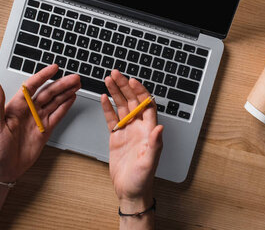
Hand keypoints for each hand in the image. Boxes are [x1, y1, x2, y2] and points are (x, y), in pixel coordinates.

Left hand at [0, 64, 80, 181]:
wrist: (5, 168)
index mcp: (16, 106)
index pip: (32, 86)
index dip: (43, 76)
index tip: (54, 68)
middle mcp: (29, 110)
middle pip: (48, 93)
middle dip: (61, 84)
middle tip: (74, 77)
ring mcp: (38, 119)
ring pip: (55, 102)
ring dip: (66, 93)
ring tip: (77, 84)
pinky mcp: (45, 130)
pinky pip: (57, 115)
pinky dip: (65, 106)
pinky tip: (72, 98)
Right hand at [100, 70, 163, 211]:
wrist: (130, 192)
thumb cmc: (142, 180)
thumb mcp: (149, 163)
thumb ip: (155, 144)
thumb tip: (160, 128)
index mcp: (149, 131)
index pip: (146, 105)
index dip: (140, 92)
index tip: (132, 81)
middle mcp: (139, 127)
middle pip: (133, 101)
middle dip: (124, 86)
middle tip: (116, 73)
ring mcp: (128, 131)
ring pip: (122, 106)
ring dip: (116, 92)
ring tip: (108, 79)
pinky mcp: (117, 137)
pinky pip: (112, 118)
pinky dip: (108, 107)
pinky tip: (104, 97)